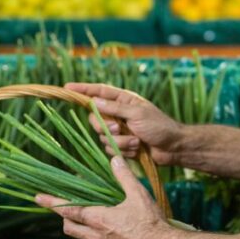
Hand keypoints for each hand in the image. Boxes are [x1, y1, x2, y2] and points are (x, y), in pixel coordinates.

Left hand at [36, 156, 172, 238]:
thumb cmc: (151, 224)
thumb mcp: (138, 195)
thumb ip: (124, 176)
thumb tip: (114, 159)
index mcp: (99, 219)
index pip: (69, 210)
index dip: (52, 202)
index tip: (38, 197)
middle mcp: (96, 236)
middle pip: (68, 227)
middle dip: (64, 217)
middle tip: (67, 208)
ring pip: (81, 238)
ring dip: (79, 228)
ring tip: (88, 218)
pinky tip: (107, 233)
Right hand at [65, 82, 183, 167]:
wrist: (172, 148)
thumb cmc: (159, 126)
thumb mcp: (137, 114)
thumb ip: (115, 108)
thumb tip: (94, 101)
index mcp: (123, 100)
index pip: (99, 92)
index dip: (83, 90)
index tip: (67, 88)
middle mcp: (118, 114)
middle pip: (95, 118)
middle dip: (106, 127)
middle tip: (119, 129)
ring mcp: (119, 130)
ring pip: (103, 137)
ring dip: (120, 142)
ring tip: (136, 142)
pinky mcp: (121, 145)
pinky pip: (111, 149)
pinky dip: (123, 151)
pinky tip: (136, 150)